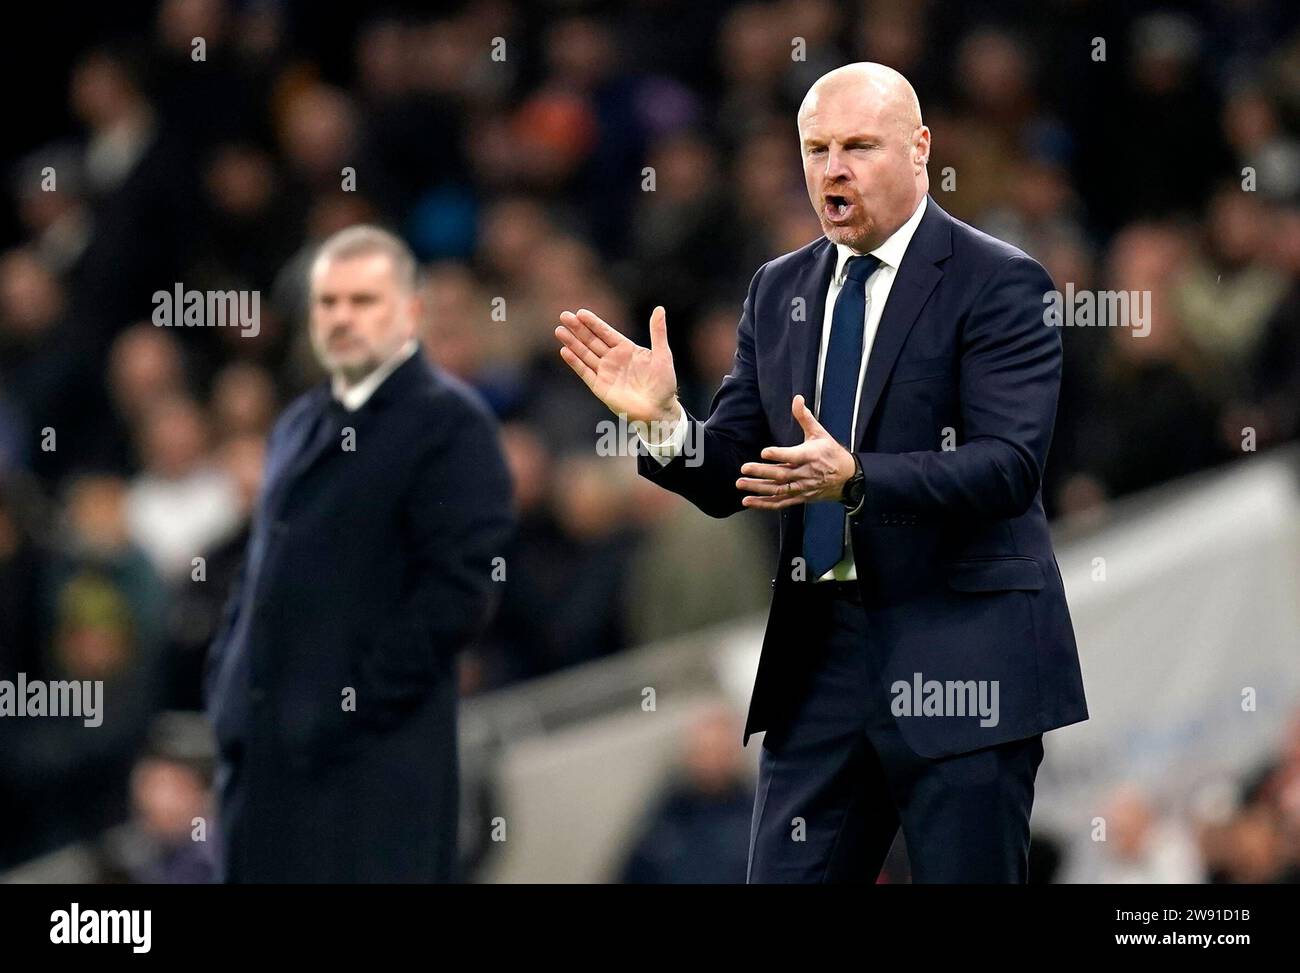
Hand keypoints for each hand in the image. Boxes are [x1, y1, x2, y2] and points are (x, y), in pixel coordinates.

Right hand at [555, 306, 679, 430]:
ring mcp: (605, 373)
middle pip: (592, 341)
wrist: (659, 410)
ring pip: (585, 354)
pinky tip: (564, 351)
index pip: (606, 332)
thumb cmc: (663, 383)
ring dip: (572, 343)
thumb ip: (658, 332)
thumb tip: (659, 308)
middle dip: (578, 329)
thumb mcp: (663, 355)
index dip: (593, 323)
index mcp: (626, 349)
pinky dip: (575, 362)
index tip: (580, 312)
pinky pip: (585, 372)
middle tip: (564, 316)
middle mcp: (613, 359)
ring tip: (559, 331)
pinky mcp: (600, 387)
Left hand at [737, 395, 855, 508]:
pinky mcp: (800, 497)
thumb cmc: (831, 453)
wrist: (847, 478)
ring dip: (758, 488)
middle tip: (744, 468)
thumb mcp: (820, 433)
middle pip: (781, 474)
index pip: (794, 456)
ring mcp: (802, 487)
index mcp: (811, 455)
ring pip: (778, 490)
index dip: (779, 454)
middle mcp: (806, 473)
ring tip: (741, 484)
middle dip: (761, 472)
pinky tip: (749, 501)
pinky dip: (764, 504)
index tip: (764, 452)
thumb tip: (797, 398)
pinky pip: (780, 503)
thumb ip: (805, 417)